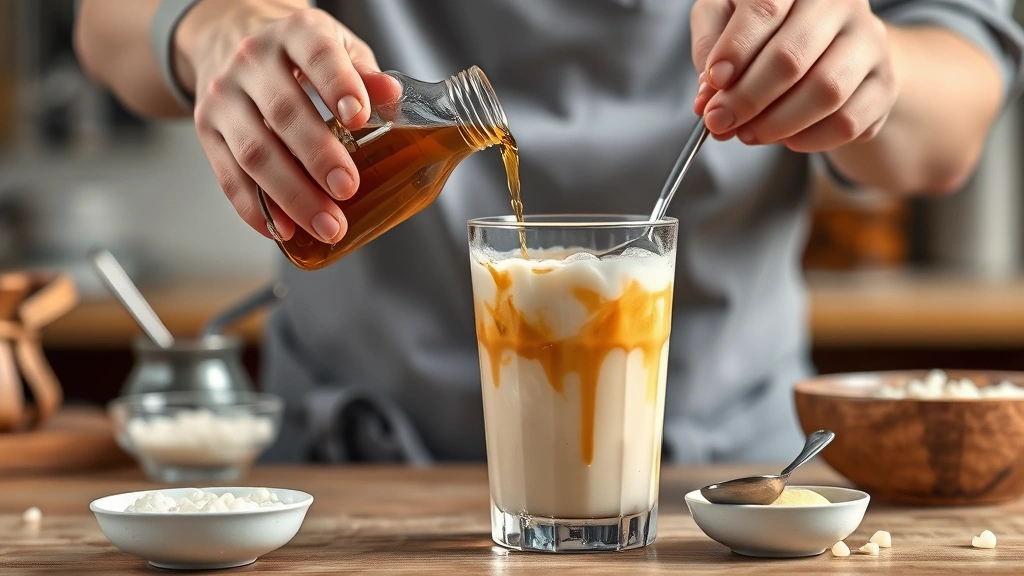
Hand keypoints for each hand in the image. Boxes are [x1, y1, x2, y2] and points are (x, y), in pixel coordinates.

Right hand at [180, 2, 401, 241]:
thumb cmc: (300, 55)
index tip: (358, 119)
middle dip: (318, 157)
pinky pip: (228, 175)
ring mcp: (224, 95)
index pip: (317, 55)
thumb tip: (391, 99)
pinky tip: (285, 230)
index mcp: (295, 34)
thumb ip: (365, 74)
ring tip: (326, 225)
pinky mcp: (207, 129)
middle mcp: (252, 60)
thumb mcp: (338, 48)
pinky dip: (256, 208)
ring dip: (291, 195)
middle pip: (283, 113)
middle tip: (348, 189)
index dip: (338, 86)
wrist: (231, 39)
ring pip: (253, 151)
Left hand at [691, 0, 898, 152]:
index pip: (765, 8)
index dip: (734, 50)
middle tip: (718, 122)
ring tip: (746, 133)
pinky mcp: (884, 83)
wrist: (828, 42)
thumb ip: (710, 46)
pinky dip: (808, 139)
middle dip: (746, 98)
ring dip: (775, 124)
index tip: (713, 82)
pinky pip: (848, 121)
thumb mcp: (726, 17)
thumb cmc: (765, 27)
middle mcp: (842, 3)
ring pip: (825, 92)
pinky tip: (784, 138)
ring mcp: (869, 42)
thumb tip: (707, 92)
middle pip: (792, 56)